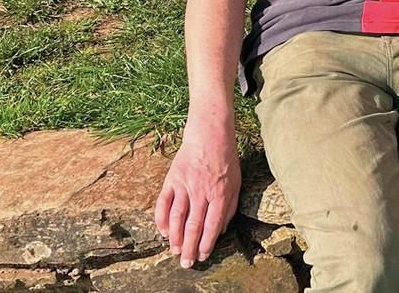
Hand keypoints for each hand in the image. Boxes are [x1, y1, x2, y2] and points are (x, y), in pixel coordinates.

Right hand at [154, 122, 240, 267]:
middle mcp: (202, 192)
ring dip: (175, 238)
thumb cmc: (226, 159)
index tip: (202, 256)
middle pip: (194, 226)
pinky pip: (164, 203)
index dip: (206, 243)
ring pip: (178, 218)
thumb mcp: (237, 182)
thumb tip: (221, 229)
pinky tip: (164, 232)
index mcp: (220, 193)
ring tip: (175, 251)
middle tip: (186, 263)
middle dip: (189, 248)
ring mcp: (185, 185)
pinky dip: (162, 219)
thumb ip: (230, 207)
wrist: (210, 134)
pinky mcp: (172, 179)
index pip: (212, 225)